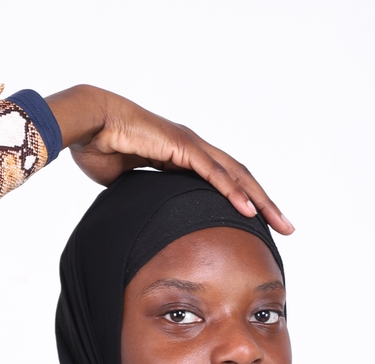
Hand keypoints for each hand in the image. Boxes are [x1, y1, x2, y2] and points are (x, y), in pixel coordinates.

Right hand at [45, 85, 293, 234]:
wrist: (87, 124)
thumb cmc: (101, 149)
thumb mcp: (131, 185)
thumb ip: (147, 200)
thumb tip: (148, 221)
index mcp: (185, 157)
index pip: (226, 181)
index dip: (246, 202)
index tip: (262, 224)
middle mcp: (194, 148)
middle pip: (240, 178)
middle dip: (266, 204)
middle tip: (287, 227)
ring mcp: (191, 145)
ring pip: (235, 175)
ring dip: (260, 200)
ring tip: (279, 222)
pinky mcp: (181, 146)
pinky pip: (214, 173)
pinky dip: (233, 192)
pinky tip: (249, 209)